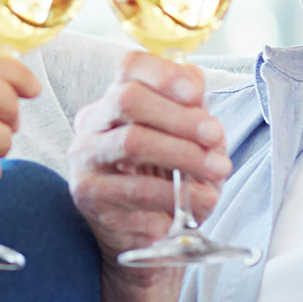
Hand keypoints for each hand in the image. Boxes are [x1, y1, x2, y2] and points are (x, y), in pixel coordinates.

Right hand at [67, 51, 231, 266]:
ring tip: (216, 169)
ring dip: (183, 153)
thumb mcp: (187, 139)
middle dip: (180, 117)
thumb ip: (190, 108)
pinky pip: (135, 188)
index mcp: (115, 99)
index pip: (130, 66)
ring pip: (132, 141)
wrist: (149, 234)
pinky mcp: (89, 194)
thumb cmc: (167, 180)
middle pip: (127, 98)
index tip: (196, 93)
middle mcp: (93, 122)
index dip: (164, 74)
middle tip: (214, 136)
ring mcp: (86, 157)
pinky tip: (204, 199)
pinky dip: (176, 192)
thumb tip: (194, 79)